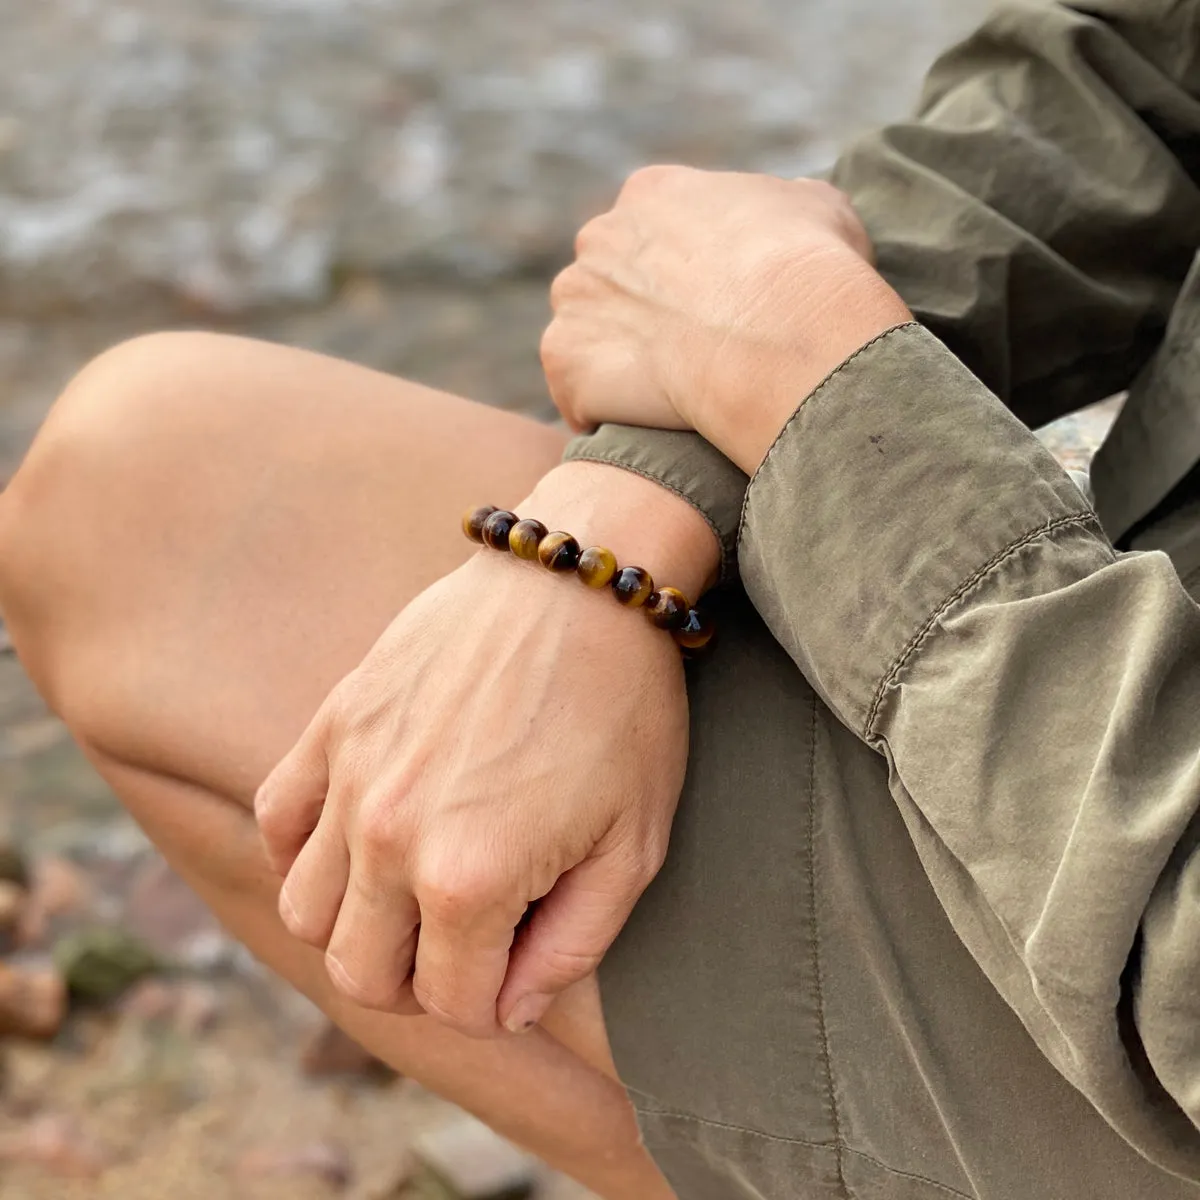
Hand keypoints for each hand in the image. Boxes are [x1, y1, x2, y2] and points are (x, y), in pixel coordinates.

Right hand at [255, 461, 718, 1036]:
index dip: (492, 1001)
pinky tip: (352, 844)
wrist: (580, 582)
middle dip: (419, 983)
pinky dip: (301, 853)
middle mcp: (392, 837)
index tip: (518, 965)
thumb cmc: (623, 710)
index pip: (453, 1003)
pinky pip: (279, 818)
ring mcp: (352, 777)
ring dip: (356, 930)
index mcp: (471, 879)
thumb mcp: (633, 844)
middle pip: (364, 975)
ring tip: (411, 900)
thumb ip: (572, 947)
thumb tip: (509, 1008)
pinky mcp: (334, 722)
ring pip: (306, 913)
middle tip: (467, 946)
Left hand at [542, 166, 911, 472]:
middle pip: (609, 286)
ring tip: (668, 403)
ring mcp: (574, 300)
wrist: (778, 331)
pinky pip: (577, 398)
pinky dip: (604, 417)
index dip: (683, 280)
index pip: (652, 236)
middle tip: (689, 360)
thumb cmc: (811, 268)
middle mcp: (599, 238)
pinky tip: (645, 431)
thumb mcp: (819, 209)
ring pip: (588, 341)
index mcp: (653, 195)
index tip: (712, 314)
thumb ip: (784, 211)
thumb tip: (787, 227)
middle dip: (642, 321)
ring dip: (618, 370)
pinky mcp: (563, 361)